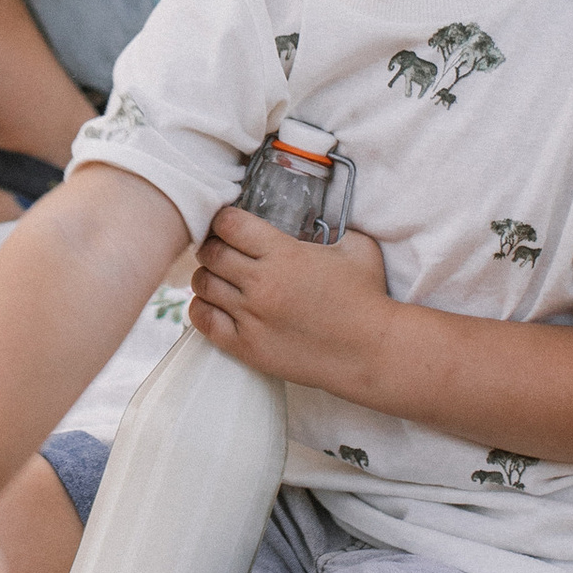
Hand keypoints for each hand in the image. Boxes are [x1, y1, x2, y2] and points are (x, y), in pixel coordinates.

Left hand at [186, 210, 391, 390]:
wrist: (370, 352)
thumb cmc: (367, 299)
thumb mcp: (357, 248)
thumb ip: (334, 227)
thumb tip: (321, 220)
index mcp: (284, 254)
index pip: (229, 224)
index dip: (225, 220)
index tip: (230, 224)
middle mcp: (262, 283)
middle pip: (210, 253)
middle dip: (212, 246)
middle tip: (221, 249)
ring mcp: (251, 317)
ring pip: (202, 284)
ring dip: (206, 275)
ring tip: (218, 276)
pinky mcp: (247, 347)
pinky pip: (203, 320)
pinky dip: (202, 307)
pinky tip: (214, 303)